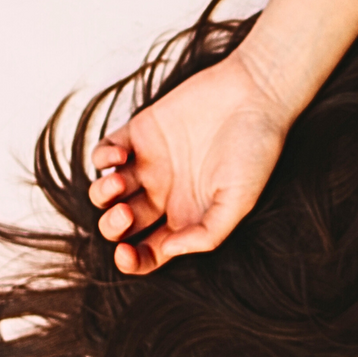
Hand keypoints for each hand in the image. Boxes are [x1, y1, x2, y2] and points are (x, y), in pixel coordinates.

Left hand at [88, 48, 290, 273]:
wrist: (255, 95)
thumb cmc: (255, 149)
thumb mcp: (240, 202)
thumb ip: (207, 233)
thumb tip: (167, 251)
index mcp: (187, 216)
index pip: (149, 251)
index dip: (132, 261)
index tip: (125, 254)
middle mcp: (165, 194)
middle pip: (122, 225)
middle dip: (113, 227)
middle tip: (127, 212)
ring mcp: (150, 163)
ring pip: (106, 192)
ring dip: (102, 195)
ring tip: (118, 182)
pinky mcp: (139, 132)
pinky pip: (104, 152)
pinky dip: (102, 157)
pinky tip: (120, 155)